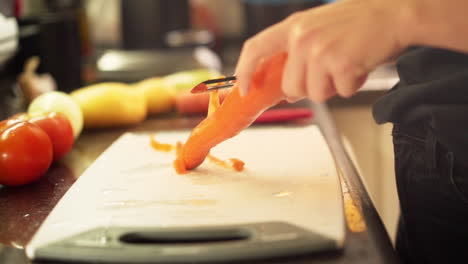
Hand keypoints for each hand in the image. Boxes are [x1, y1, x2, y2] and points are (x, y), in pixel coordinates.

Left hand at [235, 0, 408, 101]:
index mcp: (294, 26)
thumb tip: (288, 91)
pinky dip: (352, 85)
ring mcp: (321, 51)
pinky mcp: (341, 64)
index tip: (244, 88)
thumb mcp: (318, 28)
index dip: (244, 70)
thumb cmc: (358, 22)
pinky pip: (340, 92)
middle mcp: (302, 38)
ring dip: (332, 86)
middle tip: (330, 71)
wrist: (395, 13)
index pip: (255, 48)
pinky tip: (359, 65)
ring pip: (315, 94)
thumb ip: (298, 55)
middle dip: (310, 88)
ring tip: (347, 63)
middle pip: (291, 87)